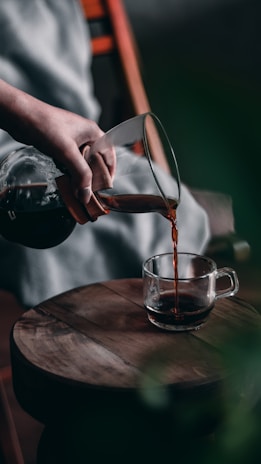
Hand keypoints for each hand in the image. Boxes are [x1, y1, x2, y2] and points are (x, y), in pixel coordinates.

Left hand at [0, 80, 115, 206]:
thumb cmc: (45, 126)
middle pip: (95, 159)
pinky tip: (65, 178)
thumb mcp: (67, 152)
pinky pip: (69, 160)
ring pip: (81, 161)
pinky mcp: (60, 143)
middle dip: (93, 176)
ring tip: (77, 188)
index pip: (109, 154)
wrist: (20, 115)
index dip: (109, 171)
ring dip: (79, 175)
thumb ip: (80, 174)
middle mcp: (85, 135)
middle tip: (89, 191)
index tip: (106, 187)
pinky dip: (69, 170)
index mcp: (93, 132)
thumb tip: (86, 195)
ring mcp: (72, 139)